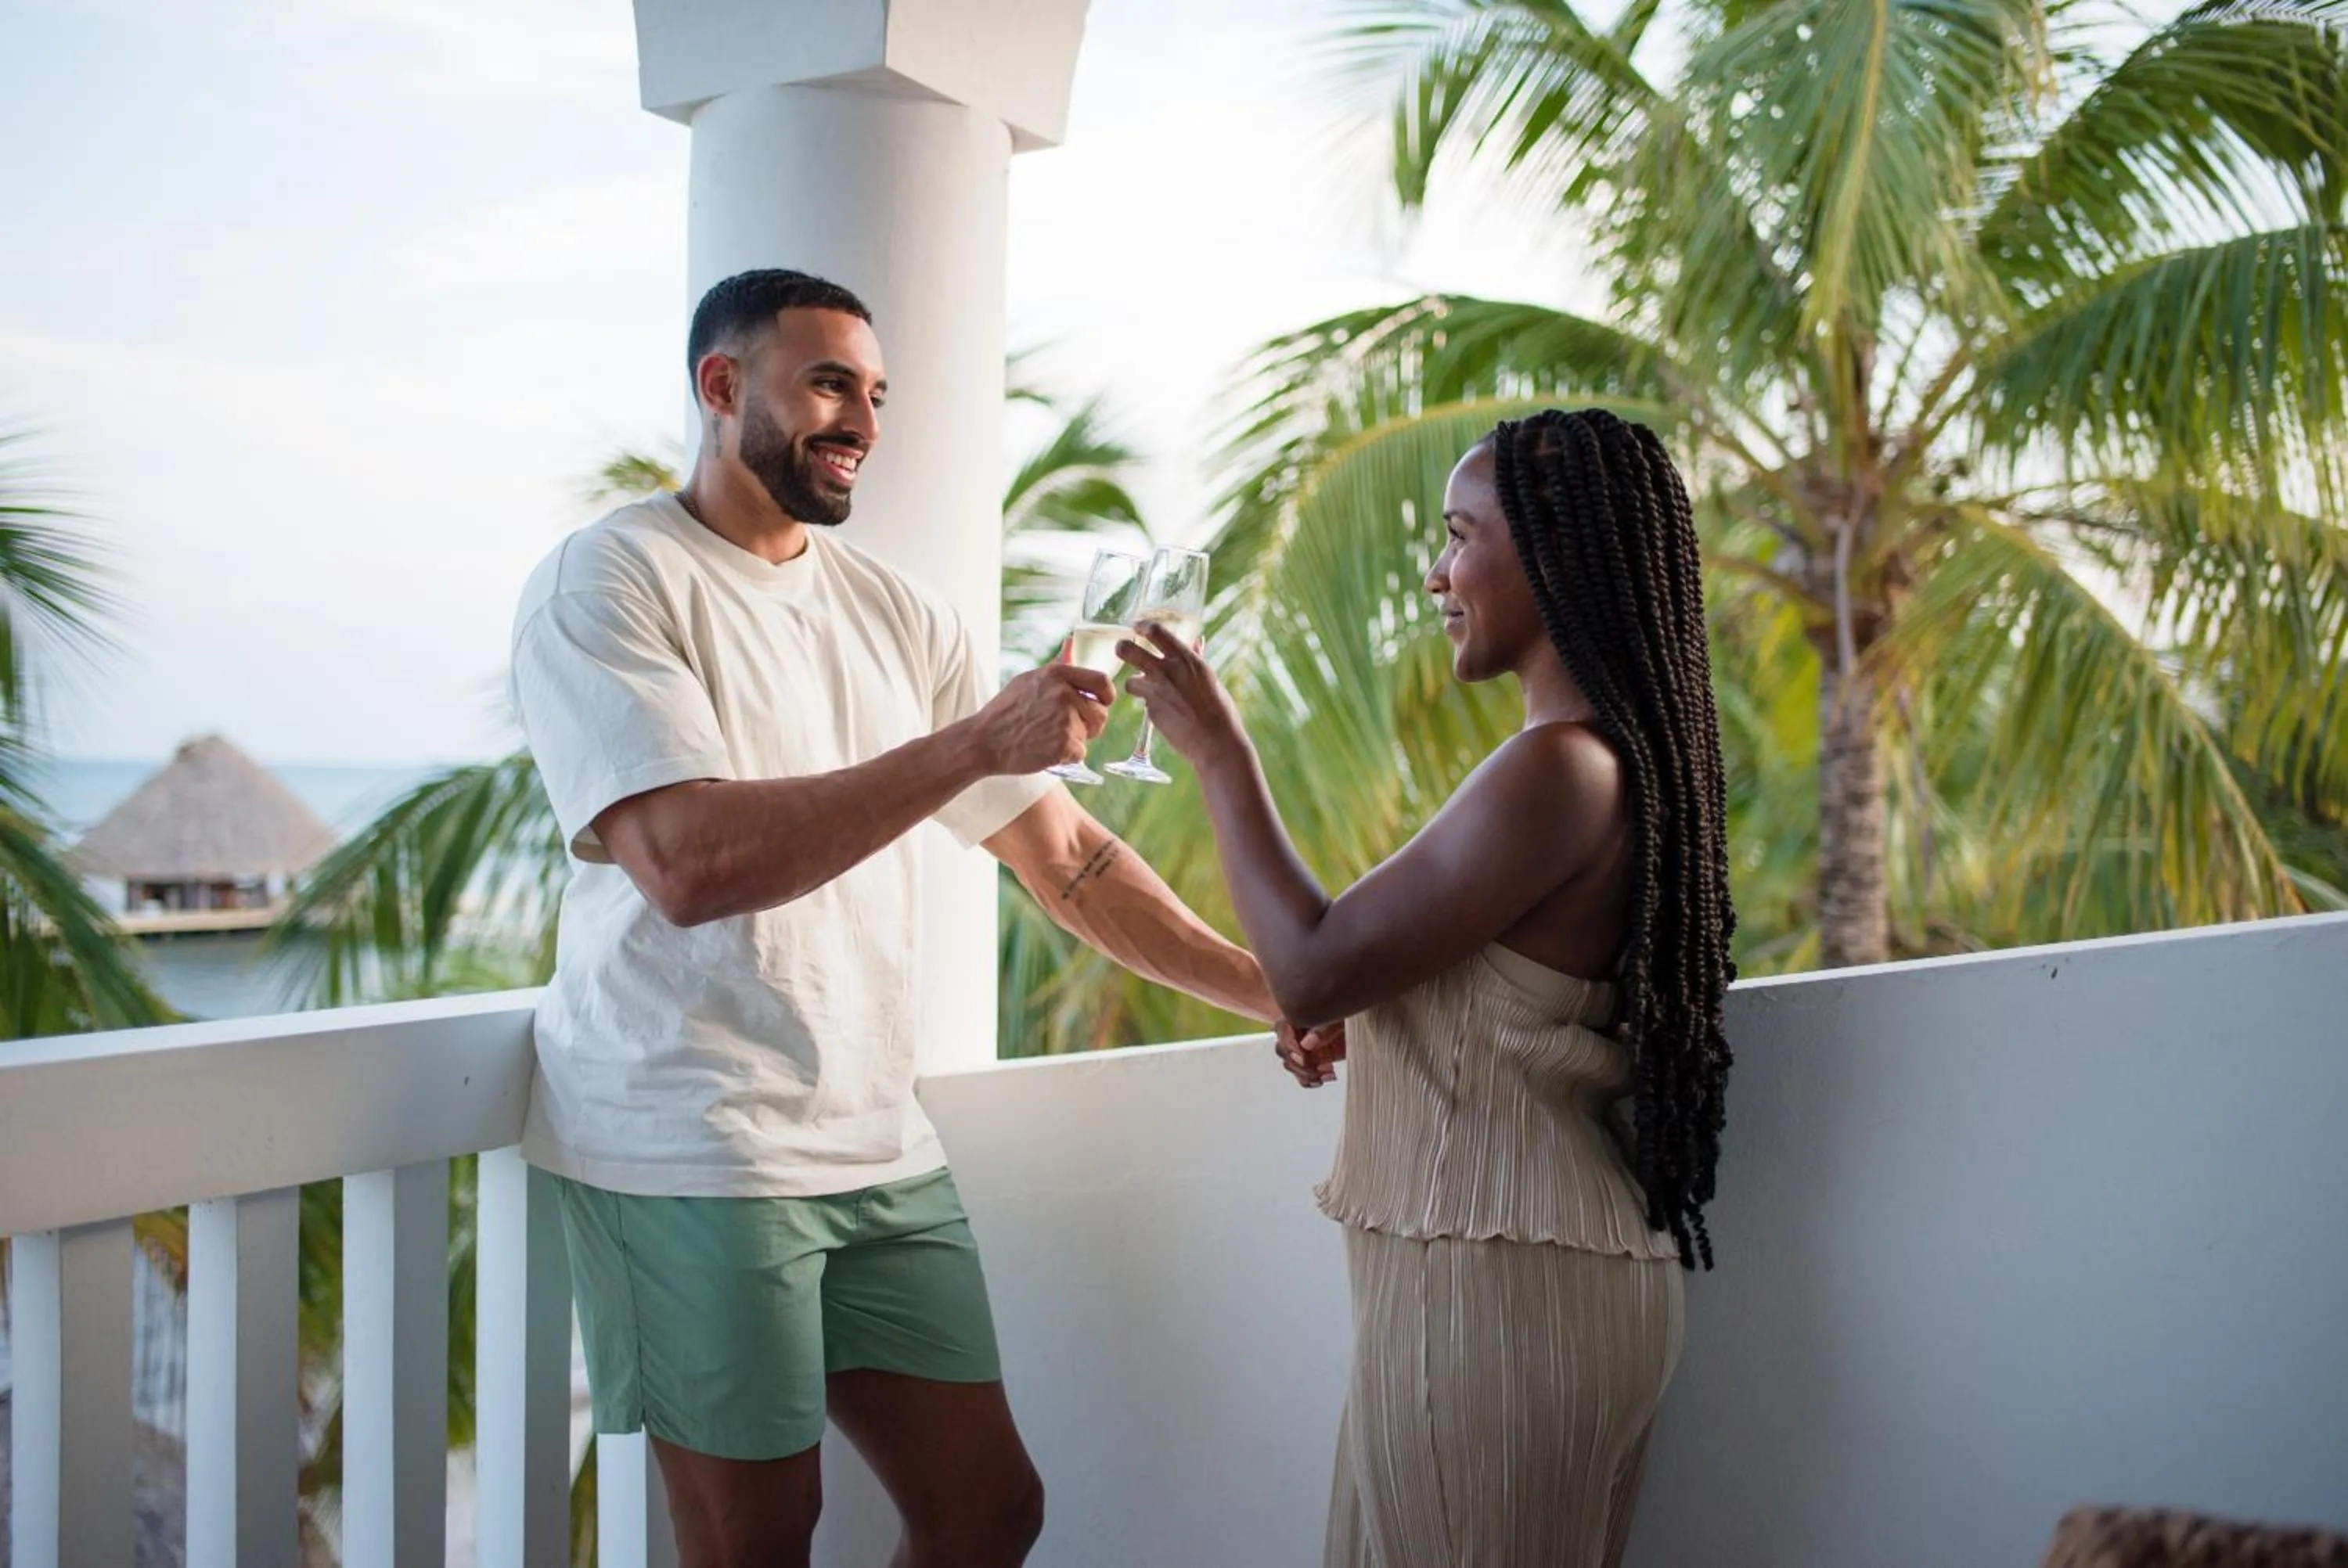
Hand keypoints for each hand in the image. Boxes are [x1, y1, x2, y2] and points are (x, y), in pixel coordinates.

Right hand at [970, 664, 1113, 774]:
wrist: (984, 740)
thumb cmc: (1005, 711)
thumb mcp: (1028, 679)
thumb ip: (1056, 670)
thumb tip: (1072, 644)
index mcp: (1058, 674)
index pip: (1102, 682)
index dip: (1106, 697)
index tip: (1102, 704)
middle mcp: (1064, 693)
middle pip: (1100, 713)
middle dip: (1089, 724)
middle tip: (1067, 730)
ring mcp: (1065, 718)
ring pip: (1090, 734)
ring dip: (1076, 740)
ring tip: (1050, 738)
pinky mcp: (1064, 743)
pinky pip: (1080, 753)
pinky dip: (1066, 757)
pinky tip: (1046, 751)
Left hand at [1118, 623, 1246, 772]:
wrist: (1215, 740)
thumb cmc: (1219, 709)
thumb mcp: (1209, 678)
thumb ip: (1196, 659)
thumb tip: (1197, 642)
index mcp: (1186, 658)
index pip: (1156, 631)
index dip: (1143, 626)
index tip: (1137, 626)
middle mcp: (1167, 671)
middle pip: (1127, 650)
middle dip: (1121, 648)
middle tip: (1122, 650)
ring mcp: (1157, 691)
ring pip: (1130, 681)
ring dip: (1136, 686)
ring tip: (1147, 692)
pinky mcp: (1151, 711)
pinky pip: (1144, 704)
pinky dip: (1151, 706)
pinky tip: (1167, 714)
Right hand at [1274, 1018, 1345, 1087]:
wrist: (1365, 1022)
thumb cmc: (1351, 1012)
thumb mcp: (1340, 1016)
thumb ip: (1323, 1029)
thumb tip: (1307, 1043)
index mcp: (1300, 1015)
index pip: (1282, 1030)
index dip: (1289, 1045)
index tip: (1302, 1055)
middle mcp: (1299, 1032)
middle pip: (1284, 1051)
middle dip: (1298, 1063)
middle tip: (1317, 1066)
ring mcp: (1306, 1048)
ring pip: (1292, 1066)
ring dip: (1307, 1073)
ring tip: (1327, 1070)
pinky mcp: (1315, 1061)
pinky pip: (1303, 1075)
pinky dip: (1312, 1080)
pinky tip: (1328, 1076)